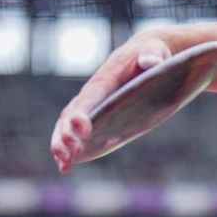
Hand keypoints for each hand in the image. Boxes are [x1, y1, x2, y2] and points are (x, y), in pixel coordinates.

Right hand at [50, 32, 174, 172]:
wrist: (146, 53)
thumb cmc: (151, 52)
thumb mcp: (155, 50)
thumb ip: (152, 55)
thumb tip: (152, 62)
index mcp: (105, 79)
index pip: (90, 98)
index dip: (83, 113)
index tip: (83, 129)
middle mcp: (92, 94)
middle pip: (71, 115)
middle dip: (67, 135)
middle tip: (71, 154)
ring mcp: (92, 106)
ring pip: (66, 126)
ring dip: (61, 145)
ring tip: (64, 165)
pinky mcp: (97, 117)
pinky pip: (75, 133)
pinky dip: (67, 148)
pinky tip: (66, 166)